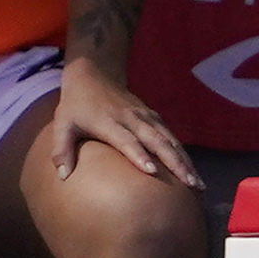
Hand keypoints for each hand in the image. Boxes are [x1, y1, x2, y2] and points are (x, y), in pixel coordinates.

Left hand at [51, 55, 201, 187]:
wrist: (91, 74)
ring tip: (197, 182)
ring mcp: (144, 115)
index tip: (152, 171)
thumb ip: (61, 149)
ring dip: (184, 160)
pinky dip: (182, 151)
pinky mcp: (151, 115)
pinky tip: (191, 167)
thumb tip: (62, 176)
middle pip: (157, 141)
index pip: (127, 140)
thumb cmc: (75, 104)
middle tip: (190, 183)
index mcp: (109, 122)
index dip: (138, 154)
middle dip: (175, 162)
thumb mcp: (62, 124)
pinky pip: (170, 134)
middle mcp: (131, 118)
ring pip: (169, 139)